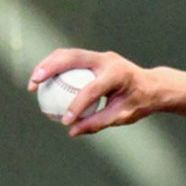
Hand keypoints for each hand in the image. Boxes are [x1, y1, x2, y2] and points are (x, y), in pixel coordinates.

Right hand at [28, 48, 156, 136]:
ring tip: (33, 82)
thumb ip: (98, 123)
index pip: (92, 89)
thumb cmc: (139, 102)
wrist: (152, 85)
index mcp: (118, 74)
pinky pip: (71, 60)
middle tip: (33, 84)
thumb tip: (72, 131)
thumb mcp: (122, 116)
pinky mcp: (94, 58)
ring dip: (48, 64)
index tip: (64, 120)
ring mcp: (100, 56)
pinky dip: (56, 68)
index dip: (76, 105)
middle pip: (73, 58)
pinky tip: (43, 82)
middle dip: (49, 68)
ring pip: (68, 54)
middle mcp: (108, 60)